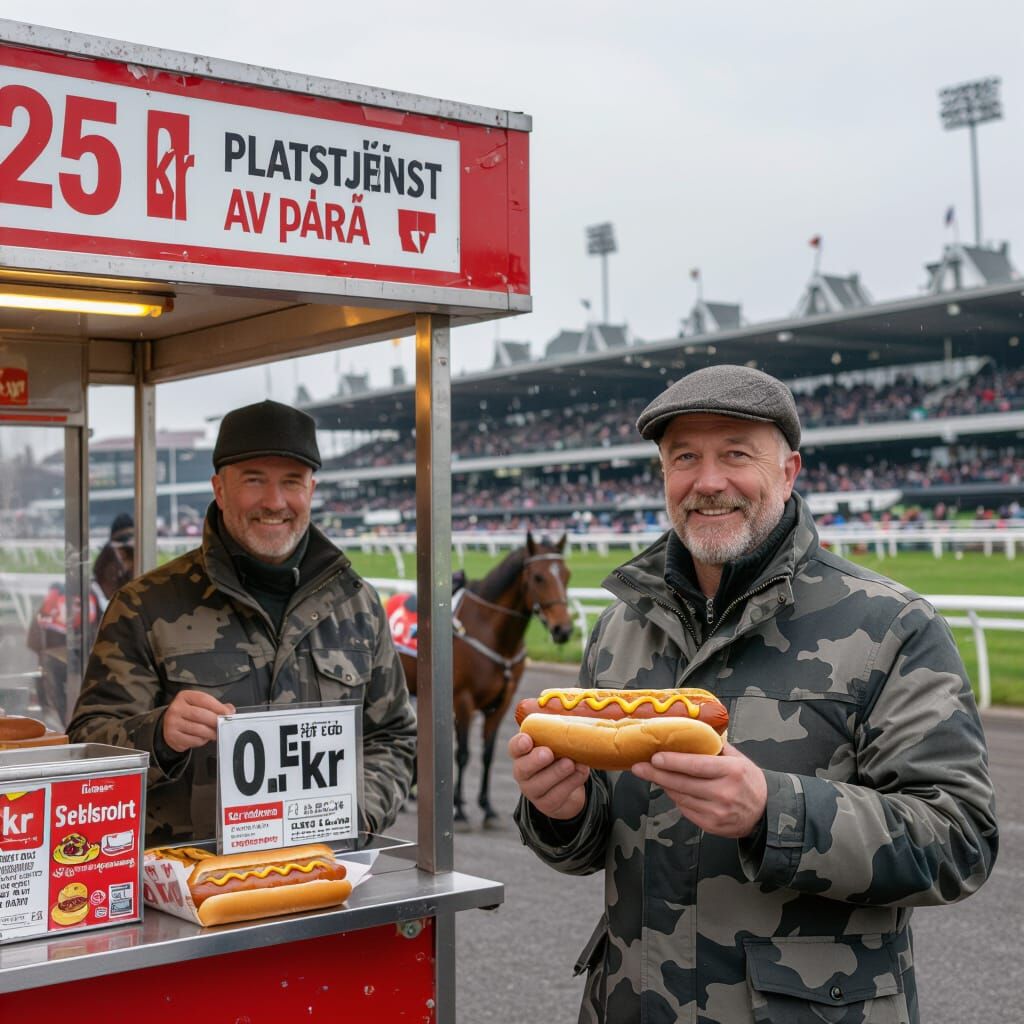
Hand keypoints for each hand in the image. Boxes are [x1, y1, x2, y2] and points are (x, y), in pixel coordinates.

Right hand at [162, 690, 235, 752]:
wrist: (169, 725)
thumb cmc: (188, 714)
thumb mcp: (199, 705)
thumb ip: (215, 706)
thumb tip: (230, 709)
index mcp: (185, 696)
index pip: (204, 699)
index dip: (218, 707)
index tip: (228, 713)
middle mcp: (176, 708)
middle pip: (200, 715)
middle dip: (215, 721)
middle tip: (223, 725)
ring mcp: (172, 723)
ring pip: (198, 729)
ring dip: (211, 733)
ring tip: (216, 733)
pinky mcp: (172, 736)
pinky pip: (193, 740)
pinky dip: (202, 740)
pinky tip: (203, 738)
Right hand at [508, 731, 589, 819]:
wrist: (567, 788)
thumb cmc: (560, 756)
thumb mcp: (557, 741)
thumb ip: (557, 728)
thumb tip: (570, 706)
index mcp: (523, 753)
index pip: (514, 748)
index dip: (519, 744)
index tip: (527, 739)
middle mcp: (523, 772)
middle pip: (523, 768)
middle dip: (535, 760)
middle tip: (549, 753)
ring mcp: (533, 790)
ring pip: (541, 784)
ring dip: (557, 772)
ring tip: (571, 763)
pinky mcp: (547, 804)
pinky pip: (558, 795)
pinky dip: (571, 782)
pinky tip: (581, 771)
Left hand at [630, 741, 766, 837]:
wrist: (764, 813)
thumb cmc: (748, 780)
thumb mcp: (739, 758)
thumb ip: (716, 746)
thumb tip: (691, 730)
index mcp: (731, 771)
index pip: (696, 766)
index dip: (672, 762)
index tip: (655, 757)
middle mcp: (724, 792)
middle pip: (682, 783)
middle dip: (656, 775)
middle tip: (638, 767)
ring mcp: (717, 812)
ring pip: (681, 797)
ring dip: (665, 785)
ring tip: (653, 775)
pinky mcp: (711, 826)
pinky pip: (685, 810)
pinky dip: (676, 798)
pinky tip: (672, 789)